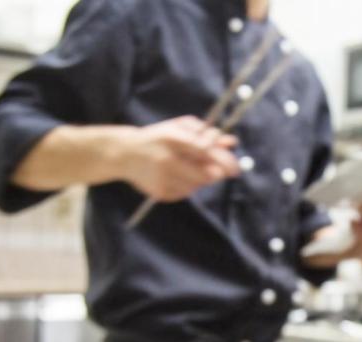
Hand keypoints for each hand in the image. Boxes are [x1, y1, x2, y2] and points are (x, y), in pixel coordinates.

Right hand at [119, 116, 239, 201]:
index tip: (235, 167)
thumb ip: (206, 133)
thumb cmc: (158, 137)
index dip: (224, 161)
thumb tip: (231, 142)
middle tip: (223, 172)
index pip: (205, 152)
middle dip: (217, 174)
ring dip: (201, 179)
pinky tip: (178, 177)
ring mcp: (162, 178)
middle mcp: (167, 160)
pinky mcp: (160, 192)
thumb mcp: (180, 128)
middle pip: (205, 175)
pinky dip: (188, 186)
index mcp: (172, 138)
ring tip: (189, 169)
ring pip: (197, 186)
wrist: (126, 154)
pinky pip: (185, 193)